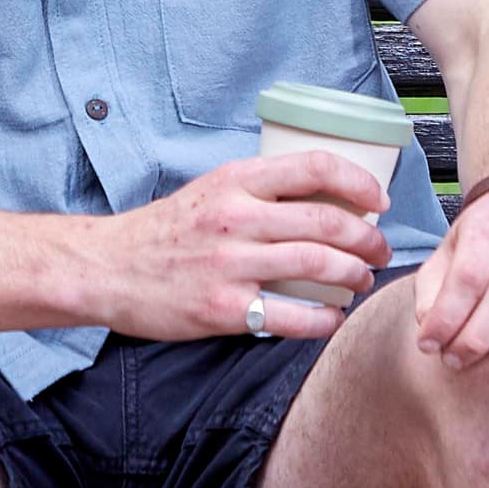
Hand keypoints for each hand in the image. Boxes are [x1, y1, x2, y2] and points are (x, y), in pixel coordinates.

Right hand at [95, 152, 391, 341]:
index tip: (379, 199)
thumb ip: (259, 190)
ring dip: (353, 275)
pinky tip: (332, 318)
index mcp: (236, 180)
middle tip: (380, 249)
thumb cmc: (166, 230)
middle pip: (327, 221)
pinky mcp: (222, 309)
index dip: (359, 182)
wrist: (109, 267)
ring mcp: (230, 265)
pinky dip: (323, 320)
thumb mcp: (211, 189)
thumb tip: (321, 196)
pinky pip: (291, 317)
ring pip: (317, 265)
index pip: (315, 167)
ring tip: (362, 279)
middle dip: (368, 238)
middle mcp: (236, 217)